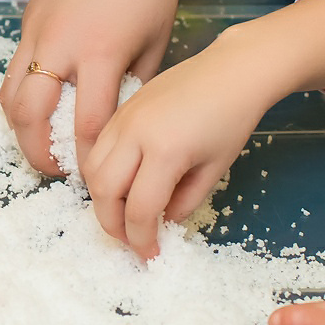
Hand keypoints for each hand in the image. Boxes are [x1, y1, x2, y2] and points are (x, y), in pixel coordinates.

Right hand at [2, 0, 193, 175]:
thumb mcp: (153, 48)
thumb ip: (131, 91)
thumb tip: (116, 131)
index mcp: (102, 52)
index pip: (87, 124)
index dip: (88, 159)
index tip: (94, 179)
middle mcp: (61, 43)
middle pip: (30, 116)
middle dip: (39, 153)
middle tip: (55, 171)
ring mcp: (37, 30)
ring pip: (9, 95)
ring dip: (21, 129)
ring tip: (41, 145)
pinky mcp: (27, 20)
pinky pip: (14, 69)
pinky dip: (22, 96)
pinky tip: (40, 108)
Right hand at [85, 0, 324, 258]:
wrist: (232, 70)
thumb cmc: (232, 120)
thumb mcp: (213, 169)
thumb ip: (184, 202)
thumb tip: (160, 223)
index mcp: (166, 152)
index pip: (139, 209)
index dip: (141, 240)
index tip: (149, 255)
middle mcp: (136, 134)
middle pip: (103, 191)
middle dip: (112, 224)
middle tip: (130, 240)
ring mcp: (124, 118)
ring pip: (92, 170)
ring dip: (102, 199)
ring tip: (123, 214)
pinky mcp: (121, 109)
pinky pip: (98, 148)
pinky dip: (102, 172)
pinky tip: (122, 183)